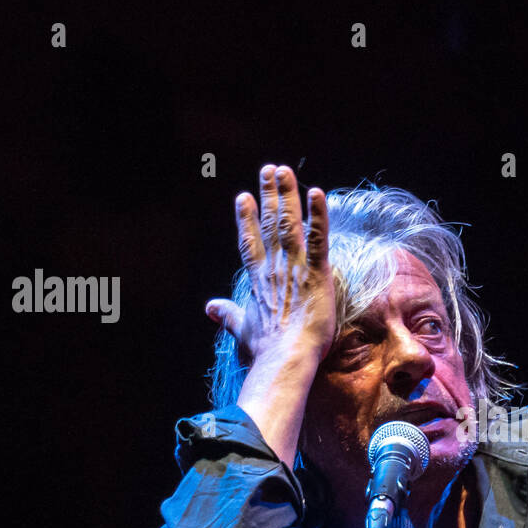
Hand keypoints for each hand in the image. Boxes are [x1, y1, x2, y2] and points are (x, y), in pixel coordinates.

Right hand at [206, 163, 336, 368]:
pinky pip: (317, 237)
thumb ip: (228, 315)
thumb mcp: (243, 329)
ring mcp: (293, 267)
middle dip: (270, 195)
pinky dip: (318, 215)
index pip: (250, 241)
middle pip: (270, 223)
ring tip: (285, 171)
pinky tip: (317, 193)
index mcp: (257, 279)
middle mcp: (273, 266)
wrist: (285, 357)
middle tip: (270, 170)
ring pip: (289, 223)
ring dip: (287, 195)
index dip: (247, 218)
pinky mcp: (316, 272)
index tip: (244, 197)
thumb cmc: (266, 350)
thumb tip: (210, 308)